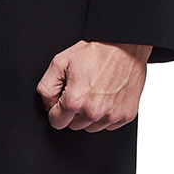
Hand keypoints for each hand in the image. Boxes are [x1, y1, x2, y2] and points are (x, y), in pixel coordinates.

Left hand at [36, 40, 150, 131]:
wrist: (125, 46)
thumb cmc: (95, 50)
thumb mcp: (60, 62)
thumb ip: (47, 87)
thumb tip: (47, 104)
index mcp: (75, 101)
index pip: (57, 122)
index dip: (57, 110)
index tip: (63, 99)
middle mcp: (94, 112)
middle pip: (74, 125)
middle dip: (73, 112)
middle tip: (81, 90)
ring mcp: (112, 115)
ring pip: (92, 127)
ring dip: (90, 114)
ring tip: (95, 91)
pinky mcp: (126, 115)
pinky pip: (110, 125)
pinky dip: (107, 114)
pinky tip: (107, 96)